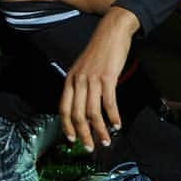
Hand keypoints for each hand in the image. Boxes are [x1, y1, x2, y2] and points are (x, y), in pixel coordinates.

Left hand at [59, 6, 138, 149]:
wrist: (111, 32)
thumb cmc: (98, 52)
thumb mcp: (83, 69)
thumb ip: (81, 87)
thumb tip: (84, 110)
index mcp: (70, 79)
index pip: (63, 108)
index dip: (67, 126)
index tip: (72, 140)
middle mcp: (78, 80)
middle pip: (77, 114)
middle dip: (84, 134)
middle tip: (90, 147)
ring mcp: (92, 79)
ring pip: (93, 112)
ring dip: (100, 130)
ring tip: (106, 141)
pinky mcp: (107, 77)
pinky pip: (109, 103)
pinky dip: (113, 116)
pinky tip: (117, 124)